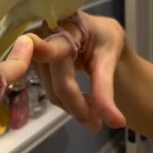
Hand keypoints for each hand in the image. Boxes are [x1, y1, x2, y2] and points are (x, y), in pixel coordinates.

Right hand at [29, 11, 126, 131]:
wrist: (98, 34)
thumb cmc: (105, 39)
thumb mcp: (110, 59)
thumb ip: (106, 88)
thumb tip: (116, 122)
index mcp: (68, 27)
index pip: (57, 46)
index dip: (46, 51)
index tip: (37, 49)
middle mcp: (47, 36)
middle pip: (58, 82)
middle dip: (78, 106)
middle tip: (97, 124)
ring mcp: (38, 52)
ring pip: (53, 91)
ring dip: (74, 107)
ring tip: (96, 113)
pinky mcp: (37, 65)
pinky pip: (51, 91)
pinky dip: (68, 101)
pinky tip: (84, 103)